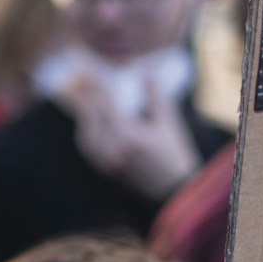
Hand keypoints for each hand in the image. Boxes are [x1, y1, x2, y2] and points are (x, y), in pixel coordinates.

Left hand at [63, 73, 200, 200]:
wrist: (176, 191)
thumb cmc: (175, 155)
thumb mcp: (168, 123)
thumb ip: (154, 95)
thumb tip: (146, 71)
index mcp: (129, 135)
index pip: (106, 105)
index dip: (100, 89)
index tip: (96, 76)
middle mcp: (113, 149)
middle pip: (93, 118)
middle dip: (91, 100)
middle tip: (89, 84)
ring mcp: (107, 162)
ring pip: (86, 134)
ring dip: (87, 117)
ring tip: (91, 104)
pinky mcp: (107, 171)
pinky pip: (89, 149)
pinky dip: (88, 134)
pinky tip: (93, 126)